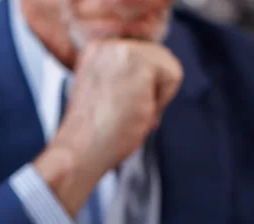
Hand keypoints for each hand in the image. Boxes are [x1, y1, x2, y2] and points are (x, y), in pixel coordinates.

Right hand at [34, 40, 183, 215]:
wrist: (79, 150)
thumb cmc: (93, 133)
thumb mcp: (106, 93)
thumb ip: (126, 78)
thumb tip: (157, 80)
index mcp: (96, 49)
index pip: (143, 57)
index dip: (142, 87)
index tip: (119, 106)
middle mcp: (107, 43)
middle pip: (159, 59)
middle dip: (151, 91)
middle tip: (126, 112)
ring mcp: (121, 49)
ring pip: (168, 67)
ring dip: (156, 97)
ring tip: (129, 112)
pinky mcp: (137, 61)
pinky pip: (174, 76)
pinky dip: (161, 101)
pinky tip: (136, 111)